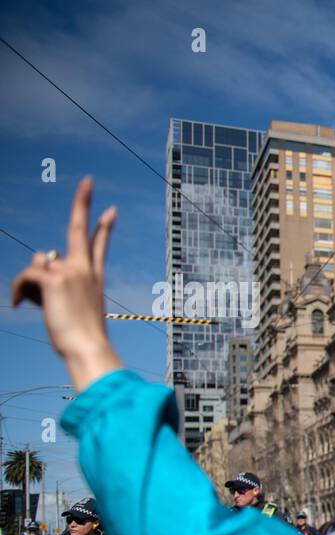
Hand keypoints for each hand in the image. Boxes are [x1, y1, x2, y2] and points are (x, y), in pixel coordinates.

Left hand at [10, 178, 122, 390]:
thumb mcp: (70, 306)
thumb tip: (40, 255)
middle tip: (88, 181)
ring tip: (38, 305)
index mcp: (94, 278)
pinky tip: (22, 305)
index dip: (104, 226)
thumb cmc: (80, 336)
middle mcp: (85, 270)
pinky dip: (19, 291)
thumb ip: (53, 280)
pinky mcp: (54, 279)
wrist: (87, 348)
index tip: (111, 210)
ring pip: (37, 262)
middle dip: (83, 203)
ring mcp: (71, 272)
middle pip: (79, 230)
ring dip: (30, 283)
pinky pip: (25, 276)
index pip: (98, 246)